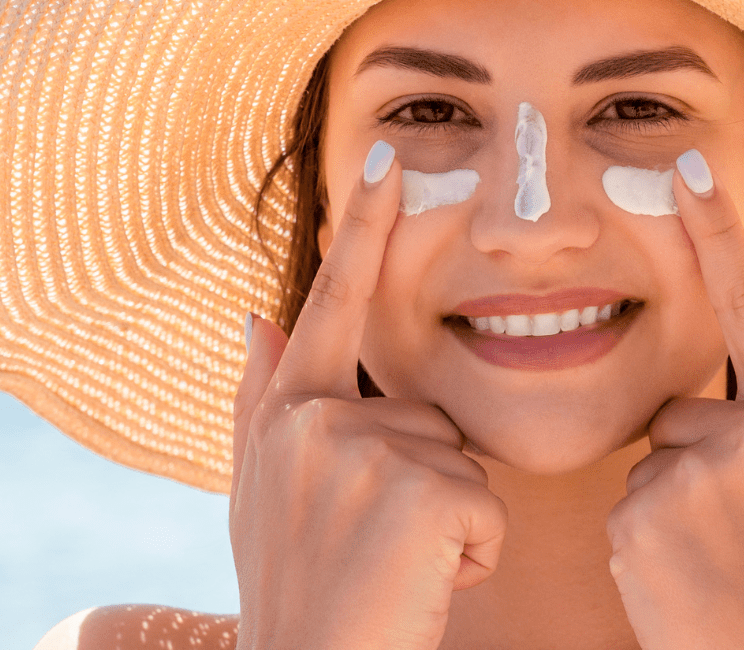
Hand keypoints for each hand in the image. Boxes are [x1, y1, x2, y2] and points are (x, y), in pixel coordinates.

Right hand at [229, 145, 507, 649]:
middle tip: (376, 544)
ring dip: (447, 518)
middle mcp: (318, 420)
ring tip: (397, 565)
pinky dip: (473, 552)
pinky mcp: (419, 497)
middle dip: (424, 477)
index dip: (362, 227)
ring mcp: (367, 455)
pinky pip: (485, 507)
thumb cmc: (297, 588)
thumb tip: (258, 312)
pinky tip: (425, 583)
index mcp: (291, 411)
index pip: (336, 300)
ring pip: (458, 461)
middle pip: (425, 412)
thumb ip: (262, 397)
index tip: (387, 156)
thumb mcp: (262, 492)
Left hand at [605, 150, 743, 649]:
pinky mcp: (645, 514)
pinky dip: (648, 532)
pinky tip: (682, 570)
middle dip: (693, 455)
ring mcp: (698, 473)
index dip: (717, 230)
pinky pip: (628, 498)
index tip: (686, 165)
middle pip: (682, 407)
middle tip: (733, 522)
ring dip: (672, 497)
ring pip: (654, 455)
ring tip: (713, 551)